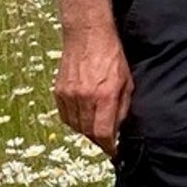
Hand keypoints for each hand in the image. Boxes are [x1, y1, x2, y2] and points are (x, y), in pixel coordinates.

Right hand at [55, 28, 131, 157]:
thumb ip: (122, 107)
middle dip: (99, 140)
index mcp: (104, 95)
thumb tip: (117, 127)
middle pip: (88, 132)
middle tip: (106, 141)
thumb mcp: (127, 81)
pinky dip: (74, 121)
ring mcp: (69, 95)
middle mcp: (84, 97)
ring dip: (86, 131)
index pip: (103, 132)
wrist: (87, 35)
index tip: (113, 152)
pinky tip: (82, 118)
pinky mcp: (59, 91)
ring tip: (95, 129)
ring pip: (76, 126)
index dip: (109, 146)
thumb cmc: (111, 55)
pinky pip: (65, 116)